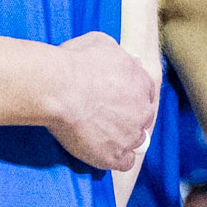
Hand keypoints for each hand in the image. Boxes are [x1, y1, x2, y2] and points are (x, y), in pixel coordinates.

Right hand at [45, 31, 158, 172]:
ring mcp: (130, 135)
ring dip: (124, 139)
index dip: (132, 96)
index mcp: (142, 82)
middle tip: (107, 117)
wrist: (60, 89)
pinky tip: (104, 154)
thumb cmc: (75, 62)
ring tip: (103, 136)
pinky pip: (125, 163)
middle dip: (130, 118)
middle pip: (143, 118)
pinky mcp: (114, 156)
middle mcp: (142, 110)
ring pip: (137, 141)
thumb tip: (125, 58)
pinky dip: (117, 159)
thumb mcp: (101, 42)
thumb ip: (118, 54)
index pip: (146, 93)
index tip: (119, 98)